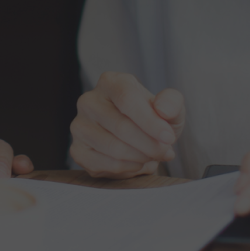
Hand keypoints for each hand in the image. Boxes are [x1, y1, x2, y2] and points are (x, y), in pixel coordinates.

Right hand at [70, 72, 184, 178]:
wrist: (137, 139)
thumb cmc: (152, 120)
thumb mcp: (170, 108)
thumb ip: (172, 102)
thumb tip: (164, 109)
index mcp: (110, 82)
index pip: (127, 99)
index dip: (150, 121)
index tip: (169, 137)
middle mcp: (88, 101)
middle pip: (121, 126)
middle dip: (149, 145)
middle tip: (166, 152)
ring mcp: (79, 127)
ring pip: (113, 148)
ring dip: (140, 157)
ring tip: (152, 156)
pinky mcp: (77, 150)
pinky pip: (105, 164)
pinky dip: (127, 168)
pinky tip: (136, 162)